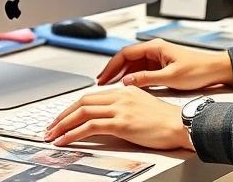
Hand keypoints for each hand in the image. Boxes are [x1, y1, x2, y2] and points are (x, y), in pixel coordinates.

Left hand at [44, 87, 191, 149]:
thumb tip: (108, 119)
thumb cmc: (166, 121)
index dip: (72, 107)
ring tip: (52, 135)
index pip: (91, 97)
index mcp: (125, 91)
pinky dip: (73, 133)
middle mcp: (120, 96)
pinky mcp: (122, 122)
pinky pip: (90, 126)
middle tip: (50, 127)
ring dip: (63, 125)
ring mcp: (120, 108)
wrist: (181, 125)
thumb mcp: (142, 108)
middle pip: (82, 102)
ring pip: (82, 113)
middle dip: (62, 116)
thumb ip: (125, 109)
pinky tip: (65, 140)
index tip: (62, 118)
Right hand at [97, 38, 232, 89]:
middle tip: (101, 83)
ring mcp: (157, 58)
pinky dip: (132, 78)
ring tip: (110, 87)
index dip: (111, 66)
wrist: (215, 70)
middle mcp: (154, 50)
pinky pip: (141, 71)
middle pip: (126, 59)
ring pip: (133, 65)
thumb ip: (146, 79)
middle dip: (113, 71)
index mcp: (155, 47)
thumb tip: (127, 81)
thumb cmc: (198, 70)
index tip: (103, 77)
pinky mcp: (161, 66)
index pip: (125, 54)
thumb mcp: (170, 77)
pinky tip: (127, 87)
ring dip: (121, 75)